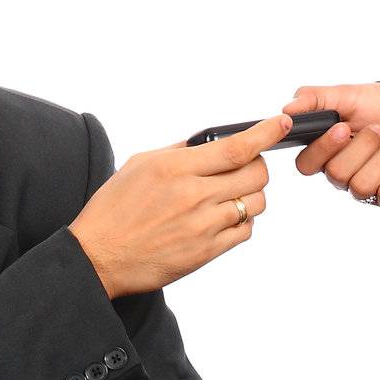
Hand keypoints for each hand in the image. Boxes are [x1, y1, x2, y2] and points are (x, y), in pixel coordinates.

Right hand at [69, 115, 290, 298]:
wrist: (99, 256)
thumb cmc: (114, 209)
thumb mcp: (140, 164)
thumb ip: (179, 151)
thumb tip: (209, 142)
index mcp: (176, 168)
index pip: (236, 148)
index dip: (265, 134)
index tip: (280, 124)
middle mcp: (194, 195)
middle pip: (256, 175)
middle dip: (257, 166)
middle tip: (244, 167)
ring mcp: (203, 226)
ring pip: (255, 203)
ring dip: (250, 194)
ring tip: (229, 194)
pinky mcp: (206, 252)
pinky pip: (245, 231)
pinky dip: (242, 220)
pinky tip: (223, 217)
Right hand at [286, 82, 379, 206]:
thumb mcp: (347, 94)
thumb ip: (314, 98)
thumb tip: (286, 110)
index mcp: (325, 151)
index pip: (306, 165)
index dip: (324, 149)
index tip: (343, 127)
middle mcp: (342, 173)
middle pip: (335, 175)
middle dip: (361, 147)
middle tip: (376, 128)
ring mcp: (366, 188)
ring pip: (360, 187)